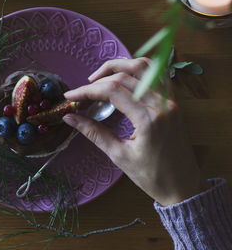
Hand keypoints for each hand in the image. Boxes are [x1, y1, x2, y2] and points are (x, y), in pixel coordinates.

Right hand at [63, 58, 209, 205]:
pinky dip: (140, 69)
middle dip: (98, 81)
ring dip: (119, 66)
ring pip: (143, 67)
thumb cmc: (151, 177)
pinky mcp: (173, 102)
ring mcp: (170, 101)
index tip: (70, 96)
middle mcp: (161, 104)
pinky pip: (158, 75)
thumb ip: (93, 132)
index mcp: (147, 118)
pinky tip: (125, 76)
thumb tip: (70, 118)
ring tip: (100, 78)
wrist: (183, 186)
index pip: (111, 91)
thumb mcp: (119, 156)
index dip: (87, 91)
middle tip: (81, 93)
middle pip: (124, 77)